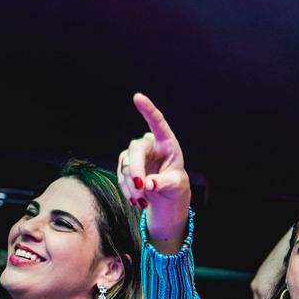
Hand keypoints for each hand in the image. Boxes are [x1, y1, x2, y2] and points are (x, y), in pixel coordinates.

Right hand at [118, 94, 190, 240]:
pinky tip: (137, 200)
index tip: (138, 97)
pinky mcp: (126, 164)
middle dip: (136, 169)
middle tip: (142, 187)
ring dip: (133, 186)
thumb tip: (148, 184)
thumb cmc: (175, 184)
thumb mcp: (176, 186)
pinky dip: (128, 190)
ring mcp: (135, 154)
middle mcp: (149, 144)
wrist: (166, 194)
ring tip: (144, 202)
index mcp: (167, 142)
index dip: (148, 110)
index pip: (157, 123)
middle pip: (135, 150)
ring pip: (126, 166)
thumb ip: (164, 183)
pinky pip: (121, 176)